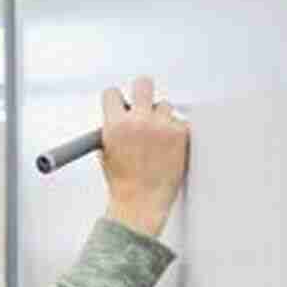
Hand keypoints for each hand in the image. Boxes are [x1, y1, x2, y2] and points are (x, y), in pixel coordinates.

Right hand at [100, 76, 189, 236]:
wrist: (142, 202)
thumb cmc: (124, 184)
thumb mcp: (106, 154)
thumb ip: (112, 131)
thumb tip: (118, 119)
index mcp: (115, 125)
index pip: (112, 94)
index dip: (116, 99)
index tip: (120, 103)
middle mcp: (138, 121)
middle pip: (144, 84)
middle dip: (142, 92)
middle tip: (144, 103)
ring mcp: (162, 126)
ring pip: (165, 106)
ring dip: (161, 117)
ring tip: (157, 137)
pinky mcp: (180, 134)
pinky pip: (180, 123)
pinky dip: (176, 132)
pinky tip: (168, 147)